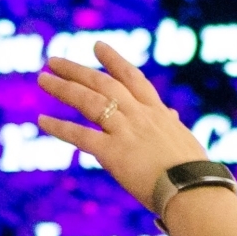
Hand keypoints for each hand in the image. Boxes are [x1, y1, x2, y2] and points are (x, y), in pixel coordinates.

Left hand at [37, 41, 212, 209]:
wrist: (195, 190)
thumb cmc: (194, 173)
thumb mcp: (184, 141)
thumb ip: (171, 125)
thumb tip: (171, 115)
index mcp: (158, 112)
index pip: (133, 78)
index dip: (113, 60)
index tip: (97, 45)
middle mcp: (139, 115)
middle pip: (103, 83)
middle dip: (76, 70)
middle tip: (53, 60)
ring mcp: (126, 132)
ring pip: (89, 102)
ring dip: (63, 88)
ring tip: (42, 79)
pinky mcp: (113, 153)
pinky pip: (80, 136)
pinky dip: (59, 127)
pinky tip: (41, 120)